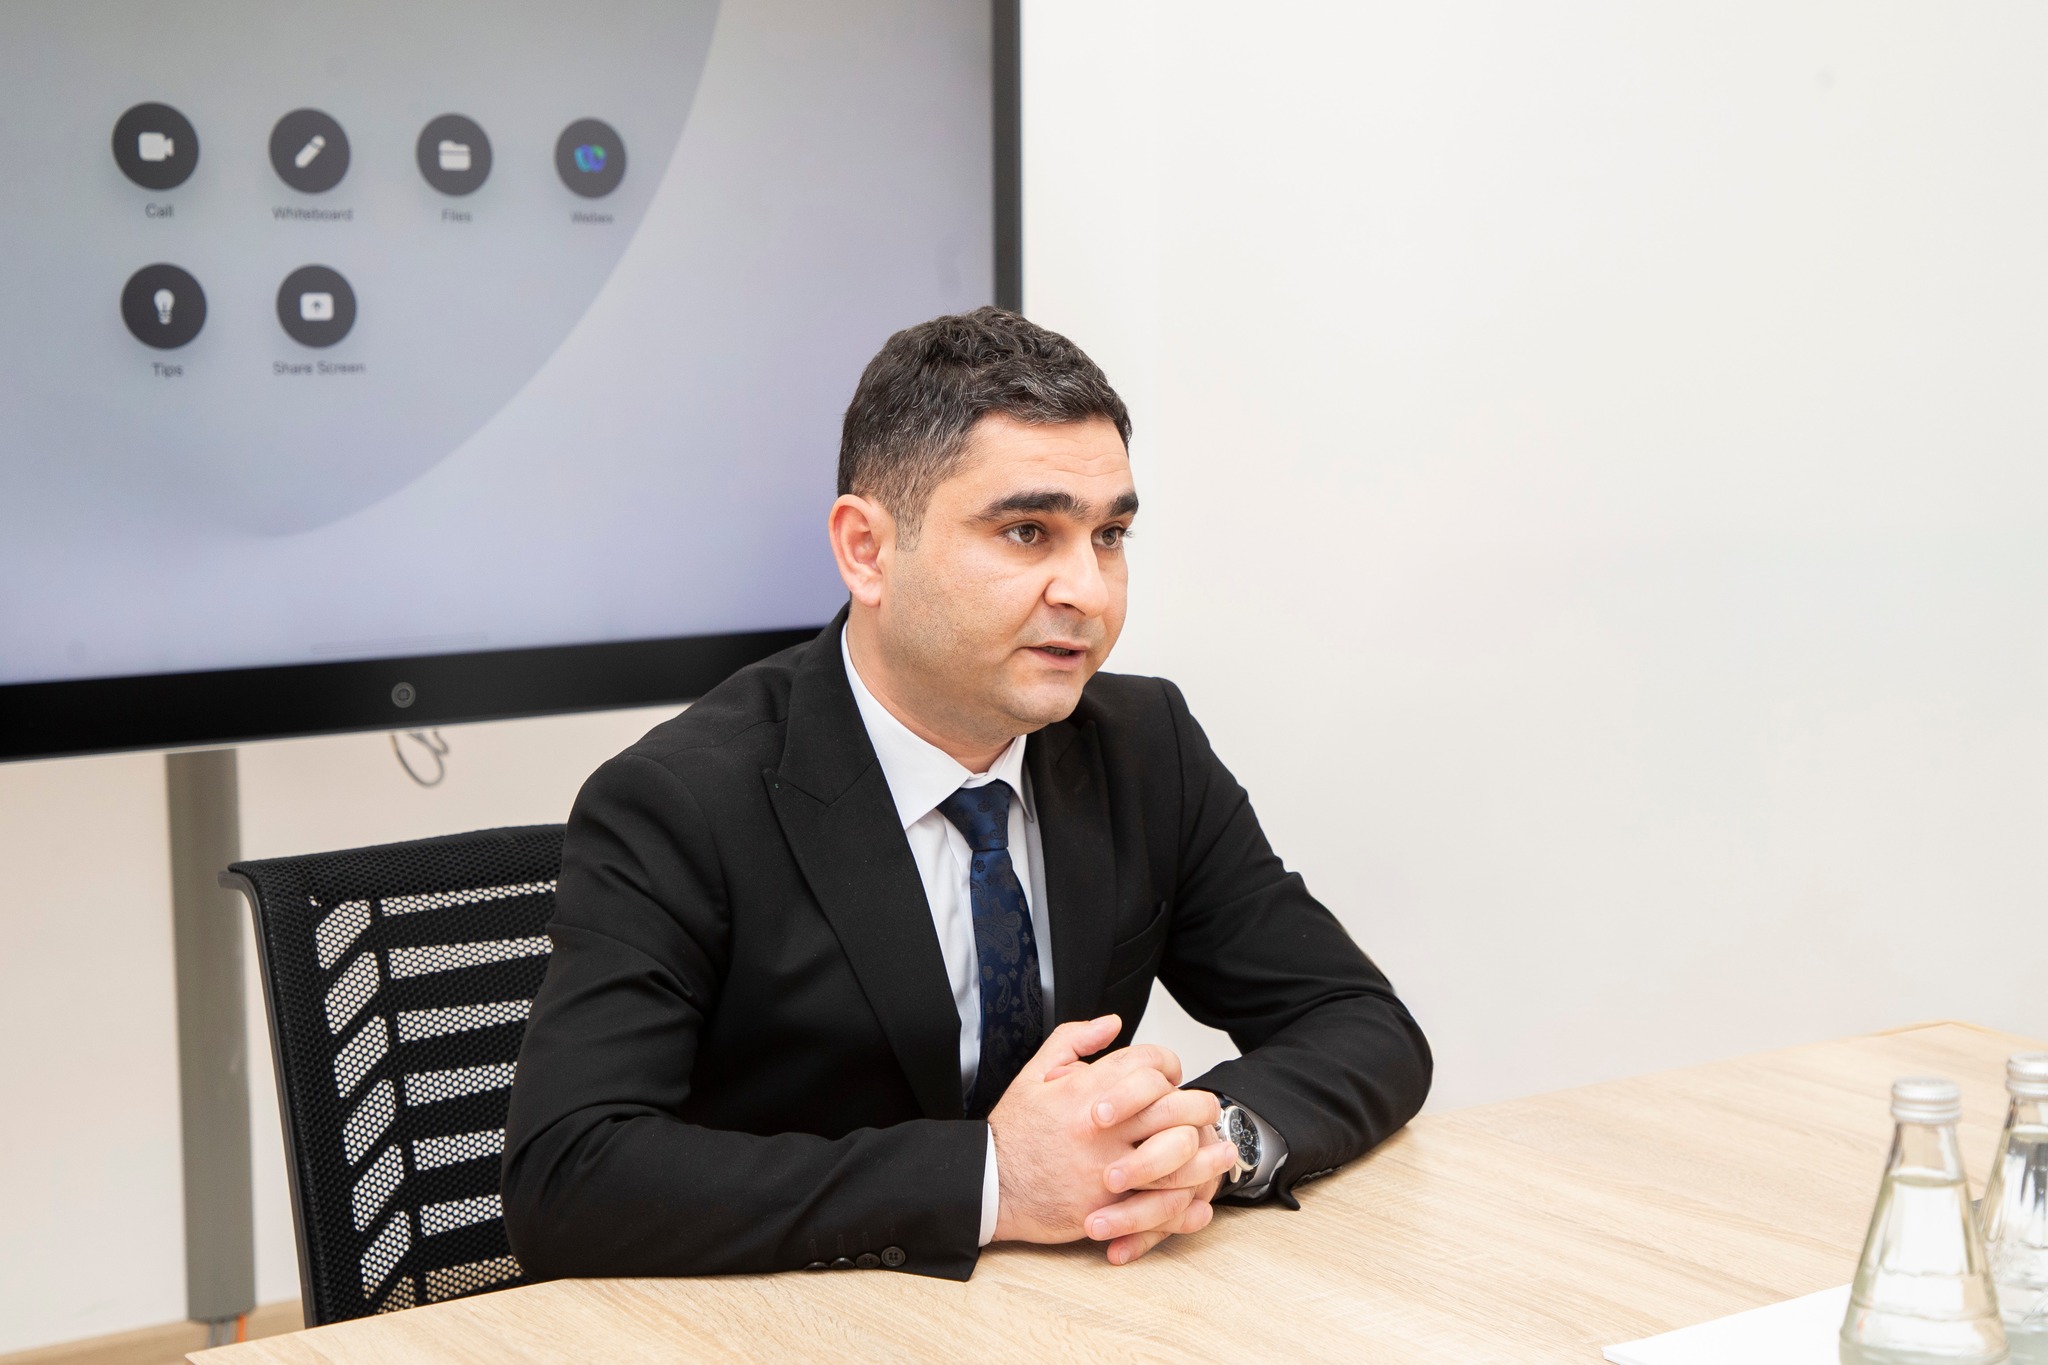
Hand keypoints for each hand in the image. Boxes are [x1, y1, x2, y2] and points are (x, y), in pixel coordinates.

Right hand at [988, 1016, 1220, 1246]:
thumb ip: (1074, 1040)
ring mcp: (1108, 1165)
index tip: (1171, 1077)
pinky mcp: (1109, 1203)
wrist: (990, 1184)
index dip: (1169, 1066)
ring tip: (1223, 1152)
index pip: (1150, 1064)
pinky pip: (1160, 1201)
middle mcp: (1104, 1124)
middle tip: (1205, 1112)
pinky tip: (1199, 1196)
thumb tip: (1113, 1022)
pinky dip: (1185, 1200)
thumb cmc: (1014, 1131)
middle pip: (1176, 1106)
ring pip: (1178, 1154)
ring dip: (1206, 1154)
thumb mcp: (1035, 1072)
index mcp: (1089, 1087)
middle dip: (1199, 1107)